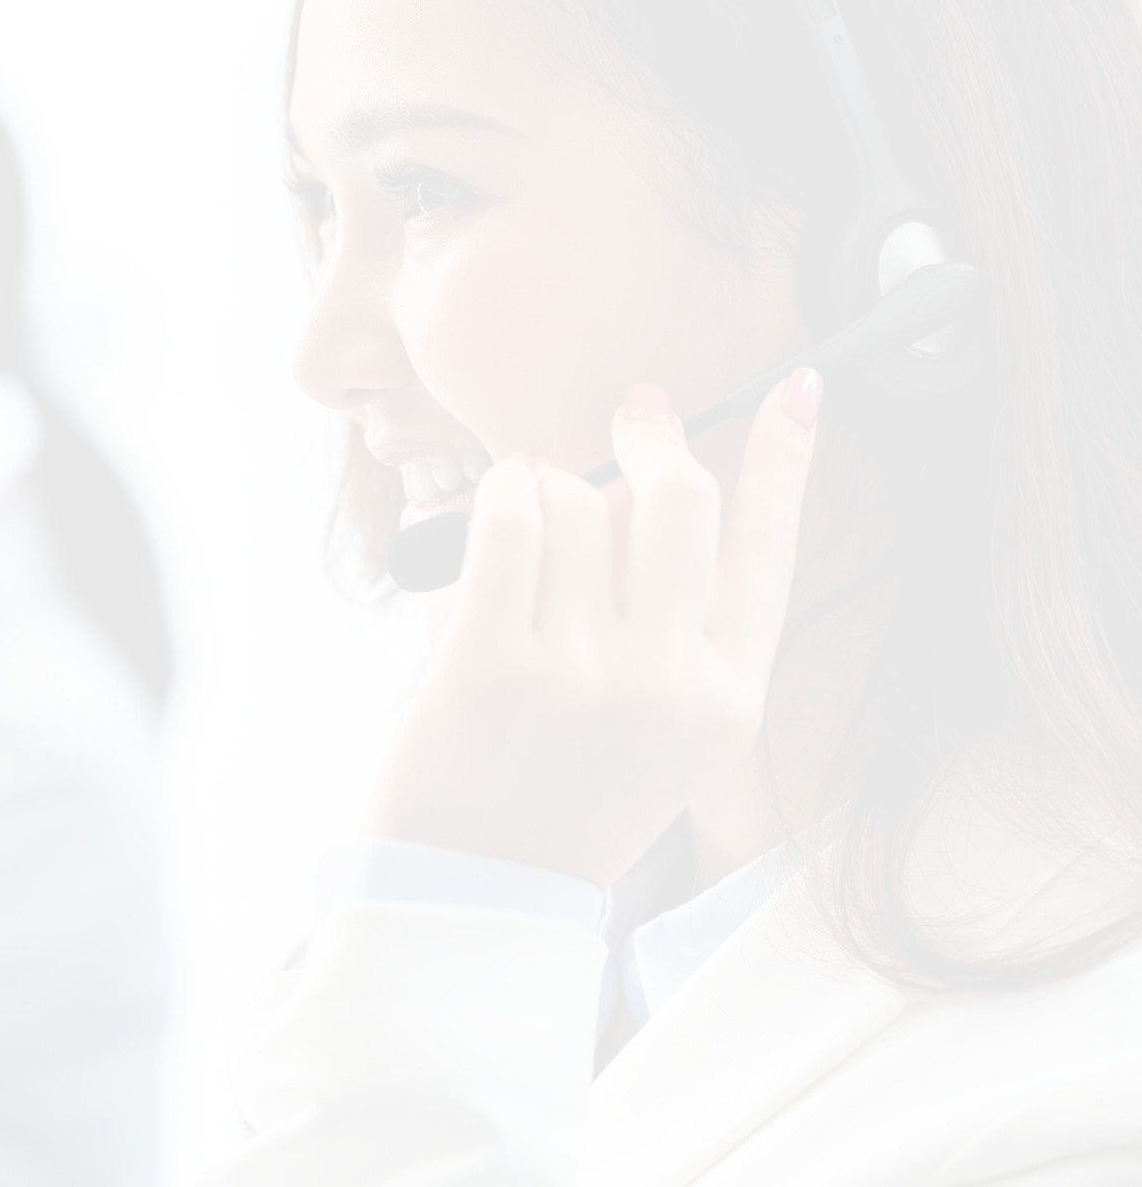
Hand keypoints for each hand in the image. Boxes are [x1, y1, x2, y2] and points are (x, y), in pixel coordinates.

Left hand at [364, 371, 821, 886]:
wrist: (477, 888)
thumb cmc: (563, 794)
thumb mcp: (661, 730)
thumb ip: (672, 623)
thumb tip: (637, 486)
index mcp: (724, 698)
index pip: (771, 550)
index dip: (788, 458)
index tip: (799, 388)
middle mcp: (665, 684)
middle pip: (680, 500)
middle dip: (654, 436)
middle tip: (635, 416)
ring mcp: (578, 673)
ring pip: (579, 500)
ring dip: (549, 482)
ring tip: (528, 514)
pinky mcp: (490, 661)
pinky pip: (507, 521)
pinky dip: (499, 491)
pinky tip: (495, 501)